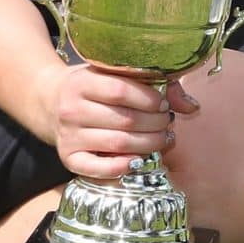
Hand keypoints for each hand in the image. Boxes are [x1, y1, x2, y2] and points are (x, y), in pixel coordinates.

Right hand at [41, 63, 194, 179]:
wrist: (50, 101)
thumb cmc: (94, 86)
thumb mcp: (115, 74)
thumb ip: (155, 83)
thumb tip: (192, 107)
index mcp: (82, 82)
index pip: (121, 91)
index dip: (150, 99)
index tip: (164, 103)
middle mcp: (71, 109)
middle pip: (124, 121)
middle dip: (155, 124)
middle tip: (167, 123)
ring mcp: (68, 136)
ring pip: (117, 144)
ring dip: (148, 144)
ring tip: (162, 138)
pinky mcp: (67, 158)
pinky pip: (97, 169)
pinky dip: (123, 167)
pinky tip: (140, 160)